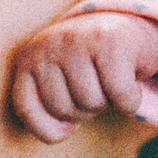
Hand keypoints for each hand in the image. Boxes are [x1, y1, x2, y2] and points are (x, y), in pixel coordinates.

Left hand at [10, 13, 157, 141]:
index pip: (26, 109)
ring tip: (110, 82)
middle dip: (84, 110)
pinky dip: (131, 100)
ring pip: (92, 102)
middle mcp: (48, 44)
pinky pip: (120, 95)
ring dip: (109, 103)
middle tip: (95, 89)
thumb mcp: (58, 81)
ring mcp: (77, 39)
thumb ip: (46, 105)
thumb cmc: (90, 66)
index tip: (67, 124)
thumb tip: (61, 131)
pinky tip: (131, 84)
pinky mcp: (111, 41)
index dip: (48, 128)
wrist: (128, 26)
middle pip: (64, 110)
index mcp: (29, 57)